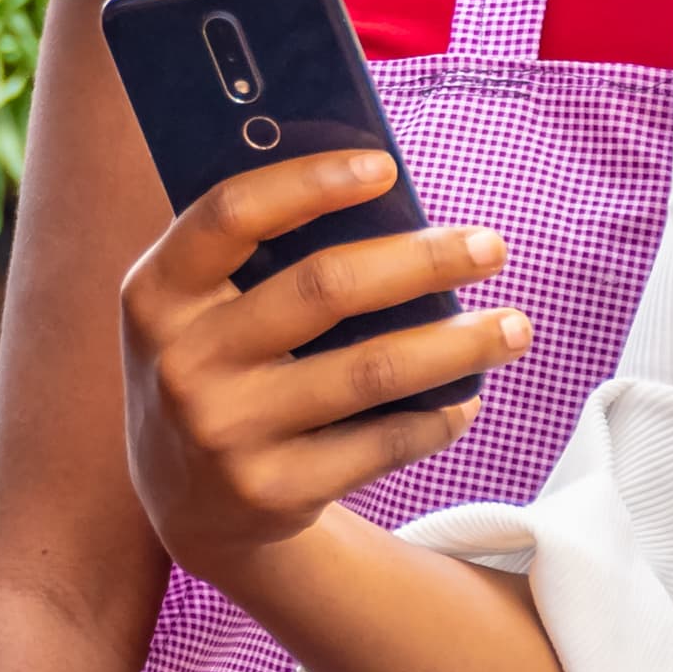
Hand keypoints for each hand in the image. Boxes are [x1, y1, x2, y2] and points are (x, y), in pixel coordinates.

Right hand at [119, 150, 530, 581]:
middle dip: (423, 261)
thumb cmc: (220, 363)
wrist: (186, 503)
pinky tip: (466, 398)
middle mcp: (182, 363)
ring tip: (515, 326)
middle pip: (325, 288)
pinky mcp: (271, 493)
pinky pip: (380, 444)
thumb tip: (385, 193)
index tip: (386, 168)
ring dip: (459, 344)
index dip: (310, 182)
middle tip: (491, 247)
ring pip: (371, 371)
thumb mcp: (203, 308)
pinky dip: (436, 418)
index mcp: (157, 292)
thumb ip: (261, 252)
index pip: (232, 214)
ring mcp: (225, 433)